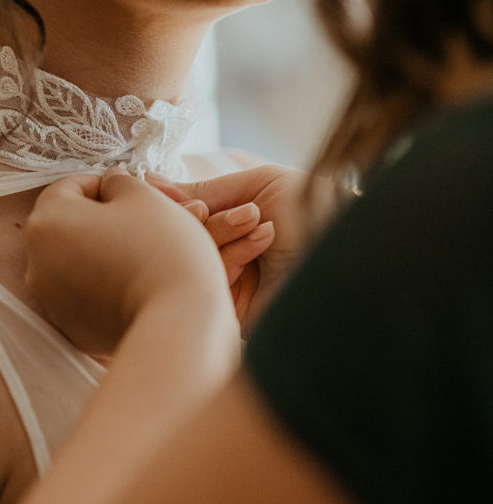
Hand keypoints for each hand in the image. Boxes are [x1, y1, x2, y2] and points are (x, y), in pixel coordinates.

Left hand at [24, 171, 232, 357]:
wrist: (178, 321)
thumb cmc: (162, 249)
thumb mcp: (144, 197)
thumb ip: (119, 181)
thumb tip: (110, 183)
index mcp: (47, 221)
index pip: (69, 186)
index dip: (104, 183)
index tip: (133, 193)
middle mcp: (36, 262)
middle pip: (67, 225)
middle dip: (100, 219)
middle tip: (141, 223)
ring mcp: (50, 300)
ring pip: (73, 261)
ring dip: (100, 251)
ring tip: (140, 254)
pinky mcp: (70, 328)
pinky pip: (82, 295)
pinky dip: (102, 285)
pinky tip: (134, 285)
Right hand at [149, 165, 338, 316]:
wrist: (355, 248)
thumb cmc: (317, 210)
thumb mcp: (258, 185)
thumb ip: (205, 189)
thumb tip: (147, 184)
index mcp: (232, 228)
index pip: (182, 219)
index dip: (175, 206)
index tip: (170, 196)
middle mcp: (227, 258)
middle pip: (179, 243)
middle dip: (194, 221)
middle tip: (211, 211)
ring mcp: (229, 290)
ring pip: (189, 265)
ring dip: (220, 237)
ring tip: (259, 225)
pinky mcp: (233, 319)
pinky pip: (205, 289)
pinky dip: (227, 261)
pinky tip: (262, 244)